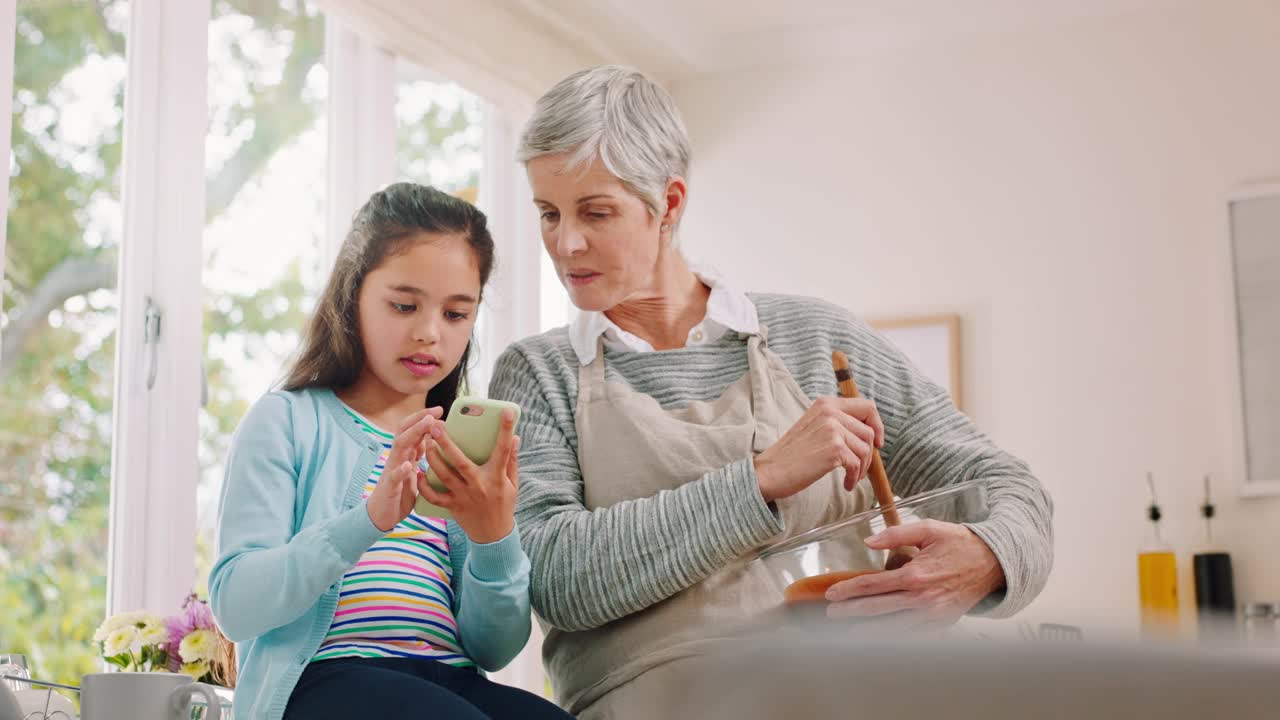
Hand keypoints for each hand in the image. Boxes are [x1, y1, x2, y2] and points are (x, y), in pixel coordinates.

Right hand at [367, 407, 443, 531]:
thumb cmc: (400, 490)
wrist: (382, 514)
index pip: (411, 429)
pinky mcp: (389, 487)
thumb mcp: (413, 469)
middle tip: (436, 411)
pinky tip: (408, 466)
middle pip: (404, 431)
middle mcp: (397, 458)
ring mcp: (392, 470)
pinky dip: (400, 470)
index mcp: (405, 454)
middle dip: (420, 419)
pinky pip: (394, 477)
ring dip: (413, 434)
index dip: (424, 418)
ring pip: (399, 447)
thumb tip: (434, 440)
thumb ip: (419, 455)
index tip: (440, 411)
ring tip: (426, 425)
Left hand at [419, 409, 519, 543]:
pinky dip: (424, 486)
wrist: (494, 535)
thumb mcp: (513, 483)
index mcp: (496, 477)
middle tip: (436, 426)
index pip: (503, 449)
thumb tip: (515, 438)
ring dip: (433, 458)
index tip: (506, 412)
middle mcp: (479, 485)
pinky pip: (435, 496)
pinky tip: (418, 473)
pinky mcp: (453, 506)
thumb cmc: (504, 504)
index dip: (505, 430)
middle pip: (460, 461)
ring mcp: (464, 497)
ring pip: (444, 475)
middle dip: (447, 443)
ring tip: (425, 442)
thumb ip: (512, 460)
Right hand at [753, 396, 884, 502]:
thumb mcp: (814, 427)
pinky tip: (846, 485)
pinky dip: (854, 478)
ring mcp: (833, 429)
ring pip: (866, 449)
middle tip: (861, 467)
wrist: (771, 471)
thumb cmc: (791, 455)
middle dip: (870, 453)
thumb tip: (868, 433)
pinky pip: (857, 464)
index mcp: (826, 404)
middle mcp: (830, 412)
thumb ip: (837, 423)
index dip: (877, 424)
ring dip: (862, 468)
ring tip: (851, 478)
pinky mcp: (834, 449)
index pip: (866, 406)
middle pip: (869, 430)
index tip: (877, 441)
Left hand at [823, 520, 1004, 623]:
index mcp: (915, 575)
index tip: (831, 594)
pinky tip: (878, 636)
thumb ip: (895, 534)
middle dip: (850, 613)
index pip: (872, 585)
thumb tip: (868, 541)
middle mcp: (922, 599)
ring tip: (847, 631)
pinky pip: (912, 635)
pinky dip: (894, 637)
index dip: (848, 590)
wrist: (994, 563)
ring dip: (867, 630)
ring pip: (892, 628)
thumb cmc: (959, 543)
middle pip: (876, 610)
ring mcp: (933, 616)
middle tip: (831, 614)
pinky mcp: (942, 624)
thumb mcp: (928, 529)